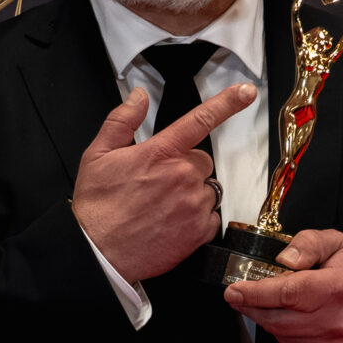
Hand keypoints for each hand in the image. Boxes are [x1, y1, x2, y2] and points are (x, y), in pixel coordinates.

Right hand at [74, 83, 256, 282]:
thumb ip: (122, 120)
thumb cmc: (97, 206)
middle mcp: (182, 176)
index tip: (245, 92)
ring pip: (208, 190)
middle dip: (186, 169)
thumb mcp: (98, 154)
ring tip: (163, 206)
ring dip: (192, 194)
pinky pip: (212, 217)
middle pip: (202, 162)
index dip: (227, 102)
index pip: (200, 119)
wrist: (98, 251)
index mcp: (161, 152)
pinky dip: (198, 219)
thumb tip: (138, 97)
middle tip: (159, 184)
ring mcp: (193, 204)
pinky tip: (172, 222)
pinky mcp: (198, 232)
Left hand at [222, 228, 342, 342]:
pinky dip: (282, 332)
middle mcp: (336, 319)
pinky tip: (288, 317)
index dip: (256, 293)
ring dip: (266, 318)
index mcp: (339, 287)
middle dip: (252, 307)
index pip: (289, 293)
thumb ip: (309, 244)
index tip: (234, 291)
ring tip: (266, 302)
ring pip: (282, 334)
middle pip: (279, 318)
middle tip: (239, 295)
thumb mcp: (337, 242)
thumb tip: (285, 258)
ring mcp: (332, 342)